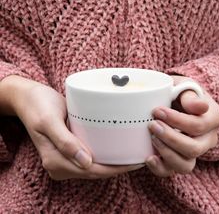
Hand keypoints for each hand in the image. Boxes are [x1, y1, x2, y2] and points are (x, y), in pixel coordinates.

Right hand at [4, 76, 142, 179]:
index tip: (135, 163)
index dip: (115, 169)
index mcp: (55, 160)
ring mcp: (65, 157)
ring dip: (113, 162)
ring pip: (94, 166)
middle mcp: (60, 163)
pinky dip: (105, 155)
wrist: (29, 98)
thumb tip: (86, 163)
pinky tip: (117, 149)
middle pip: (96, 171)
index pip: (92, 171)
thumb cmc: (38, 105)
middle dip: (118, 167)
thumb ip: (64, 142)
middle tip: (139, 158)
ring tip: (132, 154)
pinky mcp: (69, 148)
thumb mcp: (49, 121)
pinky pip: (91, 156)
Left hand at [146, 75, 218, 176]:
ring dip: (165, 152)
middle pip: (193, 148)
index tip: (157, 110)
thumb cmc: (178, 92)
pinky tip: (149, 157)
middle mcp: (207, 139)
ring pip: (185, 165)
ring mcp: (193, 151)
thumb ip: (190, 95)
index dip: (176, 120)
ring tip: (151, 138)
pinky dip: (159, 168)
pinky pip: (172, 171)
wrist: (172, 100)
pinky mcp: (179, 159)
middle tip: (152, 124)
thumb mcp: (184, 86)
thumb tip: (200, 107)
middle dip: (169, 137)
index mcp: (213, 119)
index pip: (197, 125)